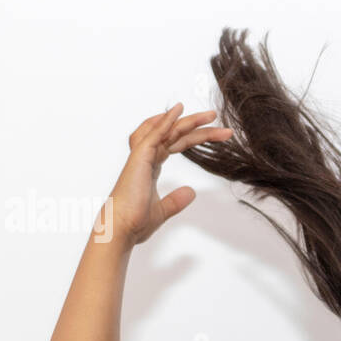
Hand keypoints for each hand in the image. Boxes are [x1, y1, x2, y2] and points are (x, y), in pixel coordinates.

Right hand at [97, 102, 233, 245]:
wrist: (122, 230)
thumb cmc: (135, 222)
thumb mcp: (163, 210)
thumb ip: (176, 200)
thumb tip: (191, 192)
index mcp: (151, 166)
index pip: (176, 144)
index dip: (196, 138)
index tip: (218, 135)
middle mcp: (146, 157)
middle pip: (175, 134)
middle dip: (198, 127)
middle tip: (219, 121)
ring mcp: (141, 156)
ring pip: (168, 131)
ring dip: (189, 121)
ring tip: (211, 115)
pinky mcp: (138, 159)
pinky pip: (154, 135)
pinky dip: (166, 121)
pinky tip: (179, 111)